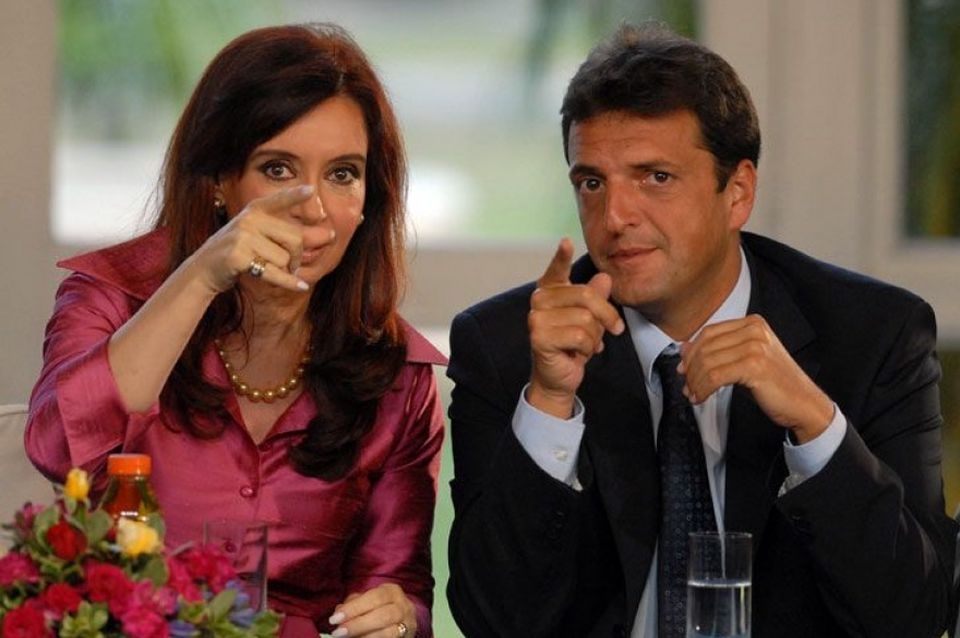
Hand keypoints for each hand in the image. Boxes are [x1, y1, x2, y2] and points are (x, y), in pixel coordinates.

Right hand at [188, 185, 332, 292]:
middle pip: (294, 238)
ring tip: (271, 271)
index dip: (295, 195)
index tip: (311, 190)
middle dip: (297, 257)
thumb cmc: (237, 253)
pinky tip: (301, 286)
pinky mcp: (238, 256)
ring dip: (285, 271)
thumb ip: (286, 234)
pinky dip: (288, 282)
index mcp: (254, 211)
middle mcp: (249, 219)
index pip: (278, 201)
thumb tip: (326, 235)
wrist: (203, 270)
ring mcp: (242, 236)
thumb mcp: (256, 236)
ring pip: (284, 258)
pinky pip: (274, 272)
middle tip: (291, 266)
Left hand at [328, 583, 416, 636]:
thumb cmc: (378, 609)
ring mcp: (408, 625)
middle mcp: (404, 607)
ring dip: (366, 637)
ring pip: (390, 633)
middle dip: (358, 625)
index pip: (374, 597)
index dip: (354, 608)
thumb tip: (338, 611)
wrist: (401, 623)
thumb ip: (354, 605)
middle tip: (338, 633)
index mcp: (392, 592)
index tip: (335, 619)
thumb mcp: (367, 602)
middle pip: (383, 616)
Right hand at [527, 238, 624, 417]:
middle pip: (586, 296)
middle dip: (607, 315)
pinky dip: (588, 347)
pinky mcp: (539, 337)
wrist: (559, 377)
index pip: (556, 269)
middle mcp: (539, 300)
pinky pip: (579, 336)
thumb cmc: (573, 345)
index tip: (566, 242)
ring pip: (586, 318)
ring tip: (589, 345)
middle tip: (615, 329)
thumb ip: (596, 299)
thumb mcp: (591, 320)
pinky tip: (580, 353)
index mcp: (550, 291)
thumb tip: (605, 278)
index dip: (561, 256)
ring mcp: (536, 318)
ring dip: (595, 336)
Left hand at [678, 314, 833, 441]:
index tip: (683, 367)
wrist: (805, 404)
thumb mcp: (745, 361)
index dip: (692, 351)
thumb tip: (684, 349)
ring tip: (694, 394)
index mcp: (753, 324)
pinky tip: (701, 397)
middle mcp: (754, 330)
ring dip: (695, 382)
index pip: (709, 332)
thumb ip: (719, 351)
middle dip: (691, 369)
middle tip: (687, 386)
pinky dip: (703, 389)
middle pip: (706, 346)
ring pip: (708, 362)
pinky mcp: (754, 366)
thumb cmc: (776, 384)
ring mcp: (755, 347)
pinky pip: (715, 376)